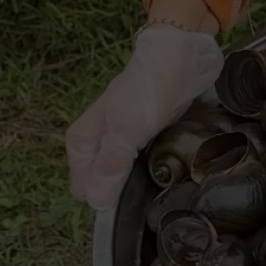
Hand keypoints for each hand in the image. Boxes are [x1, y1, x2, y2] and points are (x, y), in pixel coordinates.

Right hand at [65, 24, 224, 210]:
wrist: (180, 56)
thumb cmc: (147, 90)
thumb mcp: (125, 132)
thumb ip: (110, 167)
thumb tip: (96, 204)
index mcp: (84, 141)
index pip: (85, 189)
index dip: (106, 202)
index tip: (131, 210)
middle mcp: (102, 141)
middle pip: (108, 183)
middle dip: (129, 194)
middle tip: (153, 197)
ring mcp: (127, 137)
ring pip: (131, 174)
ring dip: (148, 182)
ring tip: (168, 186)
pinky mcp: (151, 133)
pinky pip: (152, 161)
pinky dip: (163, 167)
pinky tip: (177, 172)